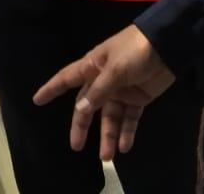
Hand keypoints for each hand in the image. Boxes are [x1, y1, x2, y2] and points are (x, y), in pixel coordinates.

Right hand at [33, 26, 173, 159]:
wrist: (167, 46)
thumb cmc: (135, 51)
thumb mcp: (115, 69)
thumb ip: (98, 91)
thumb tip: (79, 110)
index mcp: (92, 67)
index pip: (67, 79)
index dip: (52, 89)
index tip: (37, 100)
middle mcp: (103, 81)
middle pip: (88, 106)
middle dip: (82, 126)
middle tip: (77, 146)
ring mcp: (121, 91)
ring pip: (109, 117)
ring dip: (108, 135)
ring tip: (108, 157)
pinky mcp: (138, 98)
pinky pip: (129, 118)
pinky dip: (127, 132)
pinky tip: (124, 147)